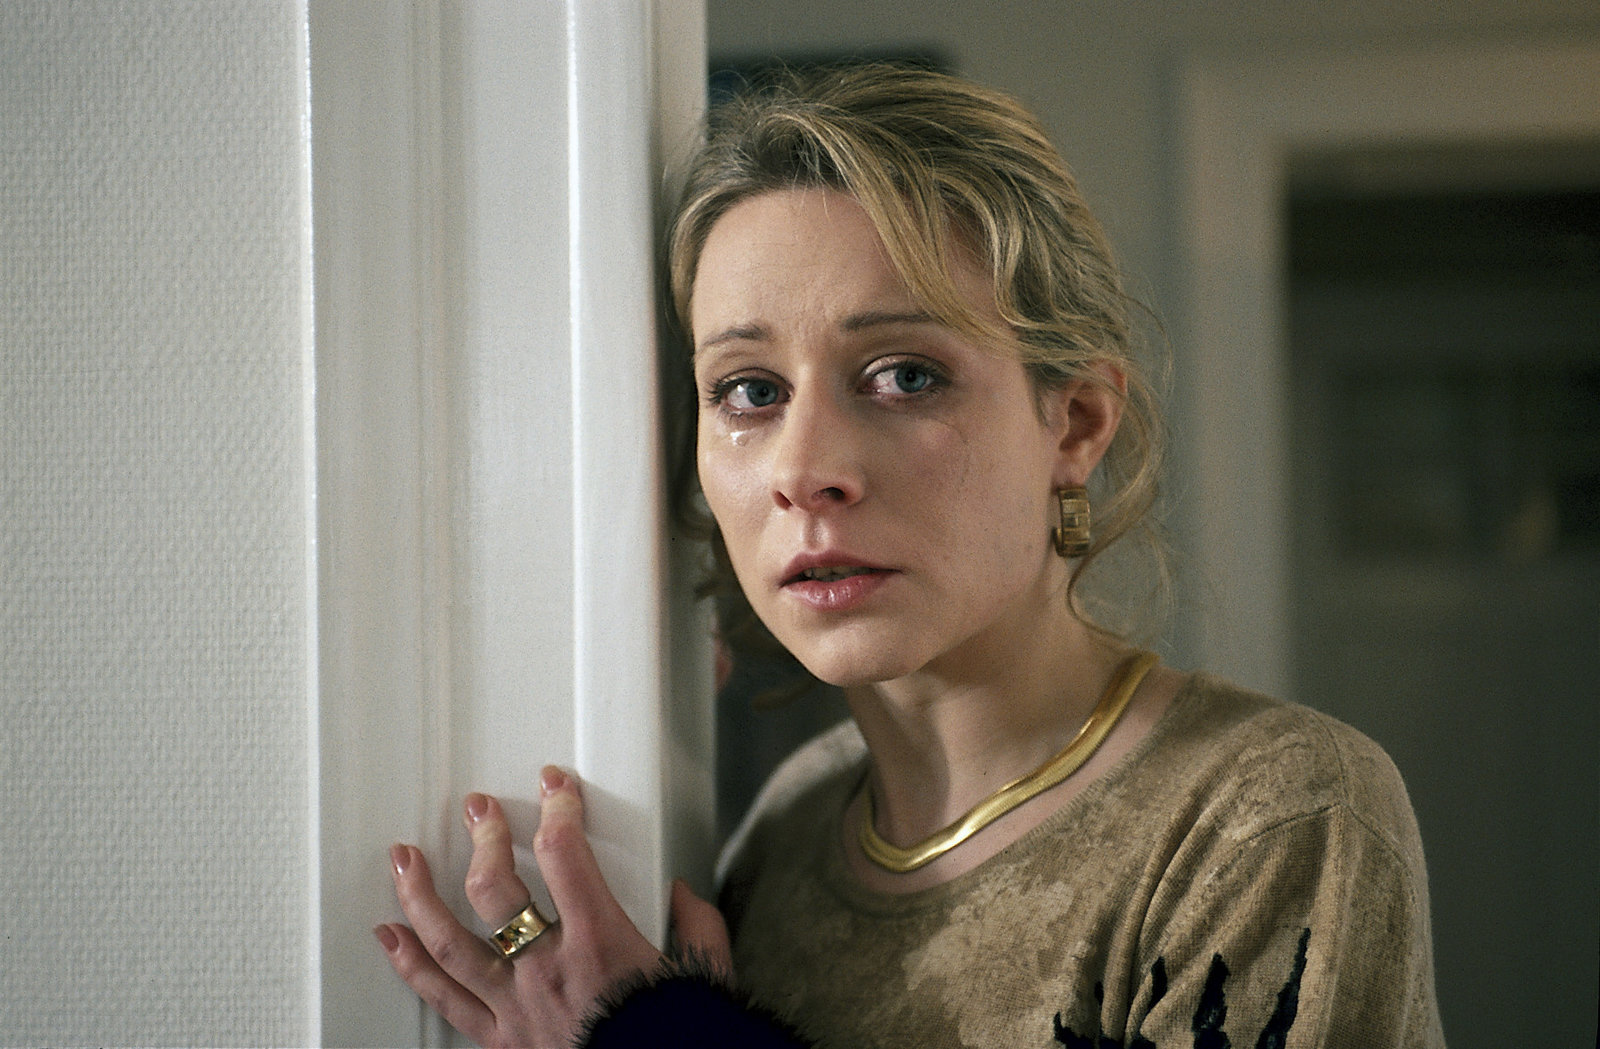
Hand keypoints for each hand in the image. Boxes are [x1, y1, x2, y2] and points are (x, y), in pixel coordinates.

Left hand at [375, 766, 732, 1048]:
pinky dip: (411, 967)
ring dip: (420, 896)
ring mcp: (517, 1007)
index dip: (557, 806)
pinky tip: (392, 939)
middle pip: (495, 890)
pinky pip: (445, 1001)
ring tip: (404, 859)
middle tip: (477, 810)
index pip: (565, 853)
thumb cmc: (678, 1038)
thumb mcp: (703, 974)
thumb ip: (694, 927)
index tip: (554, 787)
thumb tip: (681, 896)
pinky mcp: (501, 1041)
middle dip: (484, 839)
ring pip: (451, 943)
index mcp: (600, 942)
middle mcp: (548, 970)